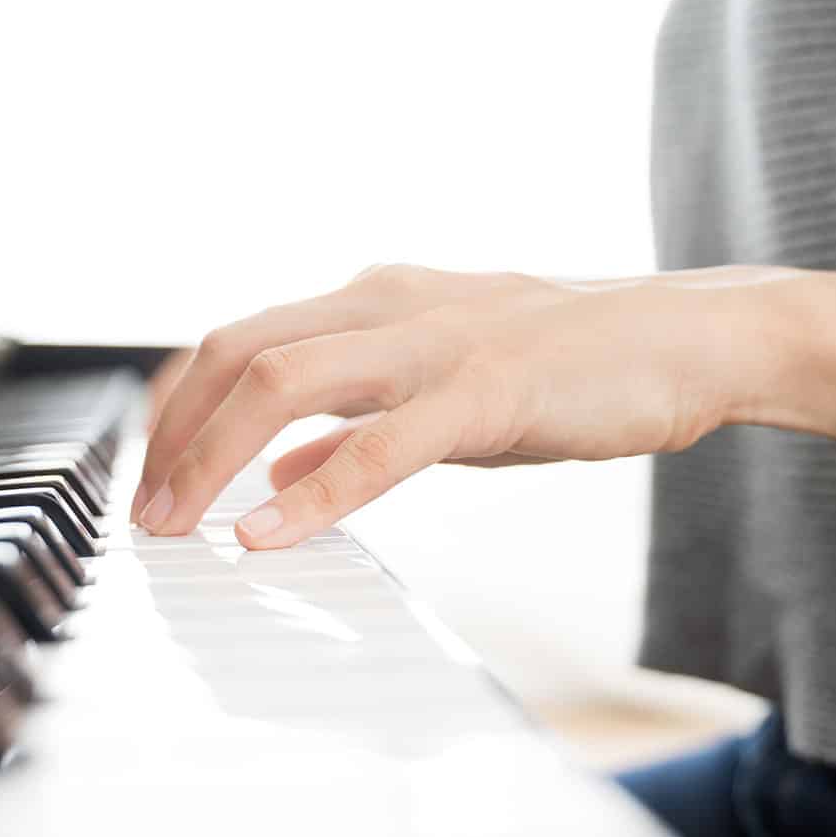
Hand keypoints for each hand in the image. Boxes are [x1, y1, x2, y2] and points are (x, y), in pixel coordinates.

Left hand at [131, 263, 757, 547]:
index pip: (236, 340)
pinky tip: (265, 536)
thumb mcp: (439, 386)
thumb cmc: (569, 366)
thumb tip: (276, 464)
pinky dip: (312, 491)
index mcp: (371, 300)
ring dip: (211, 458)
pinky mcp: (487, 389)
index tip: (148, 473)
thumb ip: (352, 420)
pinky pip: (379, 443)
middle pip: (236, 351)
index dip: (176, 406)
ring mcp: (434, 341)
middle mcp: (386, 303)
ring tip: (176, 528)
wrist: (692, 339)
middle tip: (143, 513)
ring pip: (284, 380)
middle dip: (173, 434)